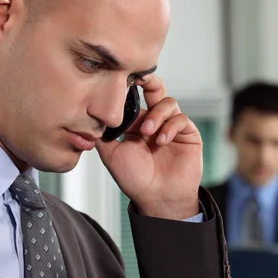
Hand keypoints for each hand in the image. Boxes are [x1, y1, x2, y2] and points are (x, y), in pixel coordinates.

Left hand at [96, 75, 201, 219]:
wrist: (157, 198)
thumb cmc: (135, 180)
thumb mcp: (111, 155)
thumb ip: (102, 134)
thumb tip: (89, 116)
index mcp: (136, 123)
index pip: (135, 97)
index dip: (130, 87)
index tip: (122, 78)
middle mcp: (154, 121)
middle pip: (155, 89)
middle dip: (149, 81)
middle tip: (141, 79)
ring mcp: (172, 126)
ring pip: (168, 103)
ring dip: (157, 115)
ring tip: (147, 133)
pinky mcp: (188, 134)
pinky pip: (181, 119)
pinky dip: (170, 126)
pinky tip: (161, 140)